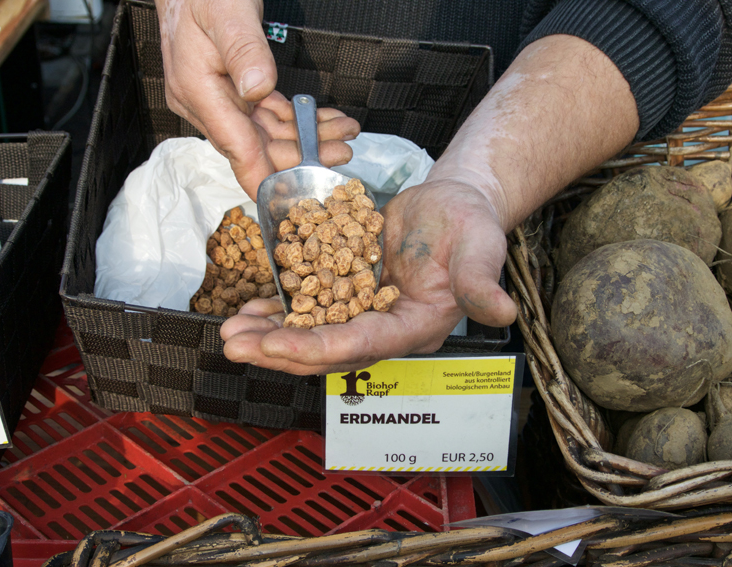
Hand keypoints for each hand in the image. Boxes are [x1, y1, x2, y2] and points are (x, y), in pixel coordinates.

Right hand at [155, 0, 359, 196]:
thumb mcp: (226, 13)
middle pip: (257, 144)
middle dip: (302, 153)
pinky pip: (269, 114)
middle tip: (342, 152)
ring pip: (268, 131)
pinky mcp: (235, 90)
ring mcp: (221, 98)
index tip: (287, 199)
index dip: (263, 176)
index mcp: (197, 92)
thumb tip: (257, 89)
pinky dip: (298, 118)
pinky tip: (324, 119)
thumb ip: (243, 50)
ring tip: (344, 133)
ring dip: (307, 136)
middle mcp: (207, 102)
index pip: (235, 146)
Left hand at [220, 180, 516, 374]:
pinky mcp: (347, 291)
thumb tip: (501, 312)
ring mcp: (363, 311)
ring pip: (310, 331)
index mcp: (415, 325)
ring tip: (230, 329)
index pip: (363, 343)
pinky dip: (279, 307)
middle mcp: (384, 327)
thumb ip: (482, 281)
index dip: (319, 347)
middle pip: (327, 348)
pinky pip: (309, 305)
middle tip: (234, 344)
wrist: (453, 207)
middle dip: (279, 349)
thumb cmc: (470, 226)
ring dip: (270, 334)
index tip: (277, 346)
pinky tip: (250, 306)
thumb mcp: (481, 247)